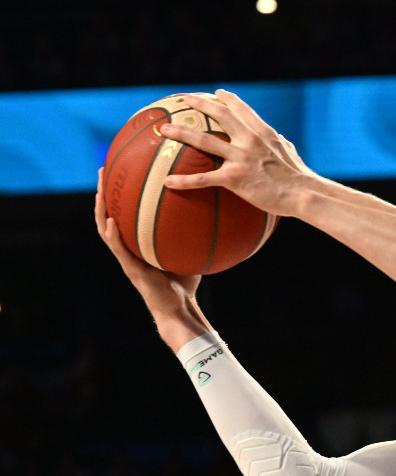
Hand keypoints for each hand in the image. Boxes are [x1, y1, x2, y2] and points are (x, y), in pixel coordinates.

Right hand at [95, 167, 204, 341]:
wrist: (179, 307)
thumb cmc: (185, 280)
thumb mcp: (189, 248)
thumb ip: (195, 231)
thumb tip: (215, 207)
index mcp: (138, 241)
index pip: (125, 210)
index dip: (120, 191)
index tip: (121, 168)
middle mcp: (128, 246)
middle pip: (110, 213)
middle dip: (104, 192)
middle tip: (102, 169)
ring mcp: (127, 257)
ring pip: (106, 229)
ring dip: (101, 209)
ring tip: (99, 191)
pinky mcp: (130, 269)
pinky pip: (118, 249)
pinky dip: (113, 235)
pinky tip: (111, 222)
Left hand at [159, 89, 317, 217]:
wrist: (303, 194)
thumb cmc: (299, 177)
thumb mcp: (290, 153)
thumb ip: (280, 144)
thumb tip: (279, 140)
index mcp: (263, 133)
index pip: (242, 109)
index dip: (227, 99)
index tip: (215, 93)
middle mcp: (250, 140)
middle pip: (220, 115)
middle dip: (200, 104)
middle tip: (183, 100)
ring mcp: (241, 158)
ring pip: (204, 141)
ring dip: (181, 133)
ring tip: (164, 129)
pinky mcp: (235, 178)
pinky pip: (204, 178)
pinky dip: (184, 180)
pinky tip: (168, 182)